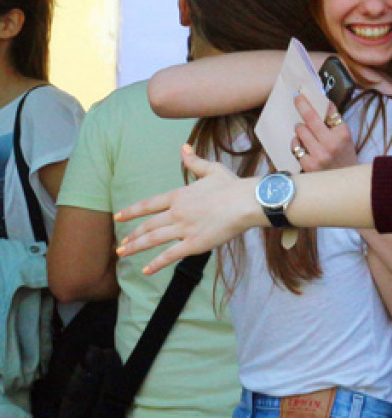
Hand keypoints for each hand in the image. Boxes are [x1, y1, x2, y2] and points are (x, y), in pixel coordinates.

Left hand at [115, 144, 259, 274]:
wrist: (246, 202)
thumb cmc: (232, 186)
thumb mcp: (212, 169)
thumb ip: (194, 161)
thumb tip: (183, 147)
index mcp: (179, 195)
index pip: (149, 204)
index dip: (132, 211)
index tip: (119, 216)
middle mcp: (177, 212)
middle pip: (148, 225)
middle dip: (132, 235)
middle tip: (121, 244)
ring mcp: (184, 229)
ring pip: (153, 240)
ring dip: (136, 247)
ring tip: (122, 253)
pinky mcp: (194, 244)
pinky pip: (170, 255)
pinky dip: (156, 264)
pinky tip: (145, 270)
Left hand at [292, 95, 356, 171]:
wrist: (345, 182)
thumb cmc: (344, 155)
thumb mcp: (345, 136)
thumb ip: (334, 121)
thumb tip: (321, 101)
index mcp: (343, 134)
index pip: (327, 111)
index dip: (312, 101)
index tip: (302, 93)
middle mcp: (332, 144)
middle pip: (310, 118)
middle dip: (301, 105)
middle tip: (297, 99)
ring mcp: (319, 155)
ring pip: (300, 131)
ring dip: (300, 128)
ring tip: (304, 131)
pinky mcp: (309, 165)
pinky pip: (295, 146)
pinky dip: (296, 143)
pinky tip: (302, 144)